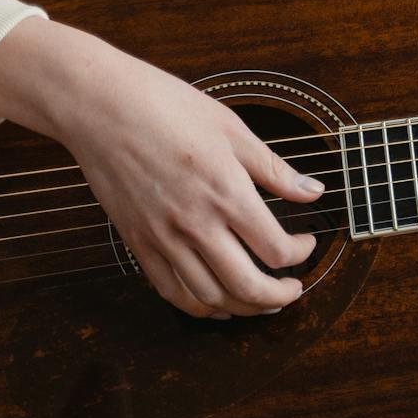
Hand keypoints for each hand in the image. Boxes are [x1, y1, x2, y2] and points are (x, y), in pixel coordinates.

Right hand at [0, 19, 322, 317]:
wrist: (103, 108)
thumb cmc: (168, 108)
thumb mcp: (233, 129)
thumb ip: (275, 170)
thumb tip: (314, 191)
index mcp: (226, 193)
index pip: (274, 249)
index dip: (299, 253)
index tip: (305, 242)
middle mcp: (196, 224)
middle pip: (246, 286)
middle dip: (278, 296)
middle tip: (292, 289)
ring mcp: (163, 239)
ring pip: (209, 299)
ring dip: (242, 308)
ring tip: (261, 300)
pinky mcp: (138, 244)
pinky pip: (171, 291)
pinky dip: (199, 307)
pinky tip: (217, 301)